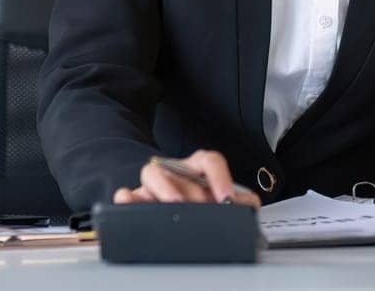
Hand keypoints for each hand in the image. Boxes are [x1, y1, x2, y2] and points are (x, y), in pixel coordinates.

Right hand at [111, 149, 260, 207]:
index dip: (220, 178)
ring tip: (174, 208)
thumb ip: (238, 202)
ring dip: (164, 189)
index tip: (227, 200)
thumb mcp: (219, 199)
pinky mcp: (135, 199)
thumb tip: (249, 207)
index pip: (210, 161)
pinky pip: (125, 194)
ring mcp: (153, 184)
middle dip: (195, 195)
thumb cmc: (197, 202)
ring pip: (151, 172)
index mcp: (198, 167)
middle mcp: (175, 171)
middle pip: (183, 174)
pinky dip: (128, 200)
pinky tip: (134, 207)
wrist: (167, 210)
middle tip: (204, 213)